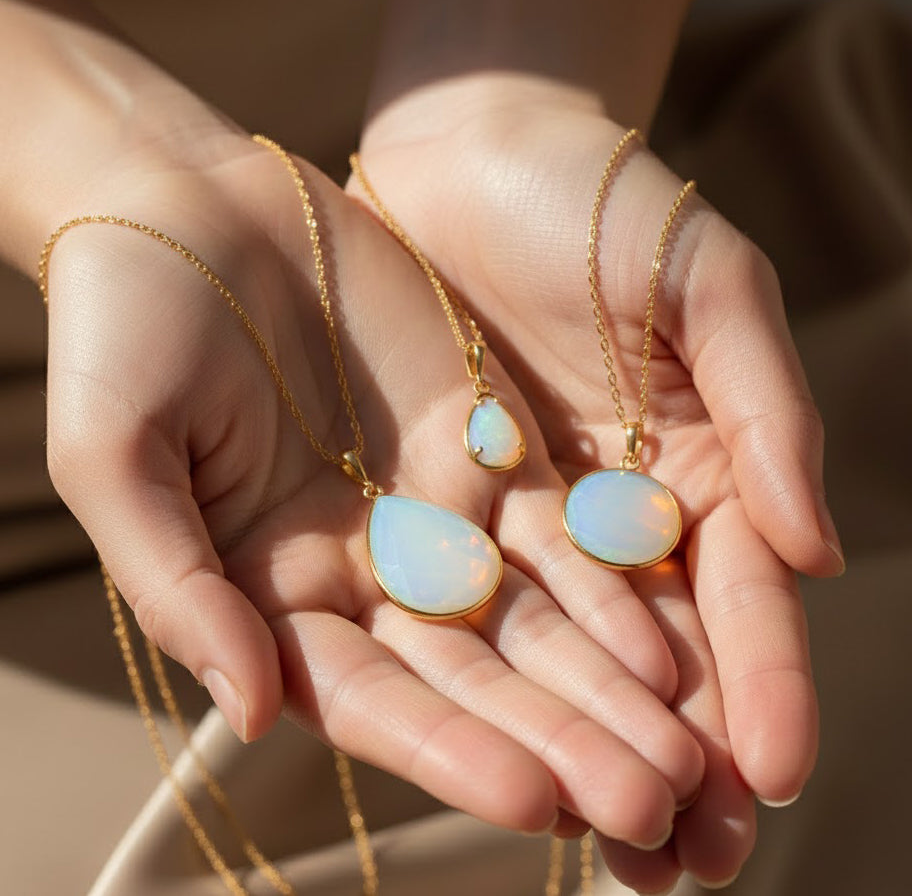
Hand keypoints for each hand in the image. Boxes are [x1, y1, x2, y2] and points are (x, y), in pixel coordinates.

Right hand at [43, 131, 705, 845]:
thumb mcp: (118, 456)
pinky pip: (562, 523)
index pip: (371, 697)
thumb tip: (248, 710)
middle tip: (648, 809)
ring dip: (607, 683)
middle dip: (559, 740)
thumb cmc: (124, 331)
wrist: (194, 212)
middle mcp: (368, 568)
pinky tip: (667, 635)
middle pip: (475, 675)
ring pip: (535, 614)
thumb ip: (177, 584)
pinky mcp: (487, 440)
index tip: (530, 798)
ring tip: (682, 753)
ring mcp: (437, 506)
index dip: (448, 749)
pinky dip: (612, 579)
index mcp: (276, 593)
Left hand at [353, 82, 841, 886]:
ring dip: (587, 746)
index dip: (764, 681)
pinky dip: (485, 681)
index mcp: (702, 465)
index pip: (739, 596)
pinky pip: (465, 602)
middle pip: (656, 653)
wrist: (474, 154)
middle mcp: (619, 510)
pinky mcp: (443, 502)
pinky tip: (501, 755)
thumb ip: (762, 409)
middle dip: (678, 755)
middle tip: (693, 863)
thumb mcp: (708, 282)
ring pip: (565, 653)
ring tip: (614, 848)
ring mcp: (530, 516)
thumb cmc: (603, 199)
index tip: (773, 771)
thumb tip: (819, 549)